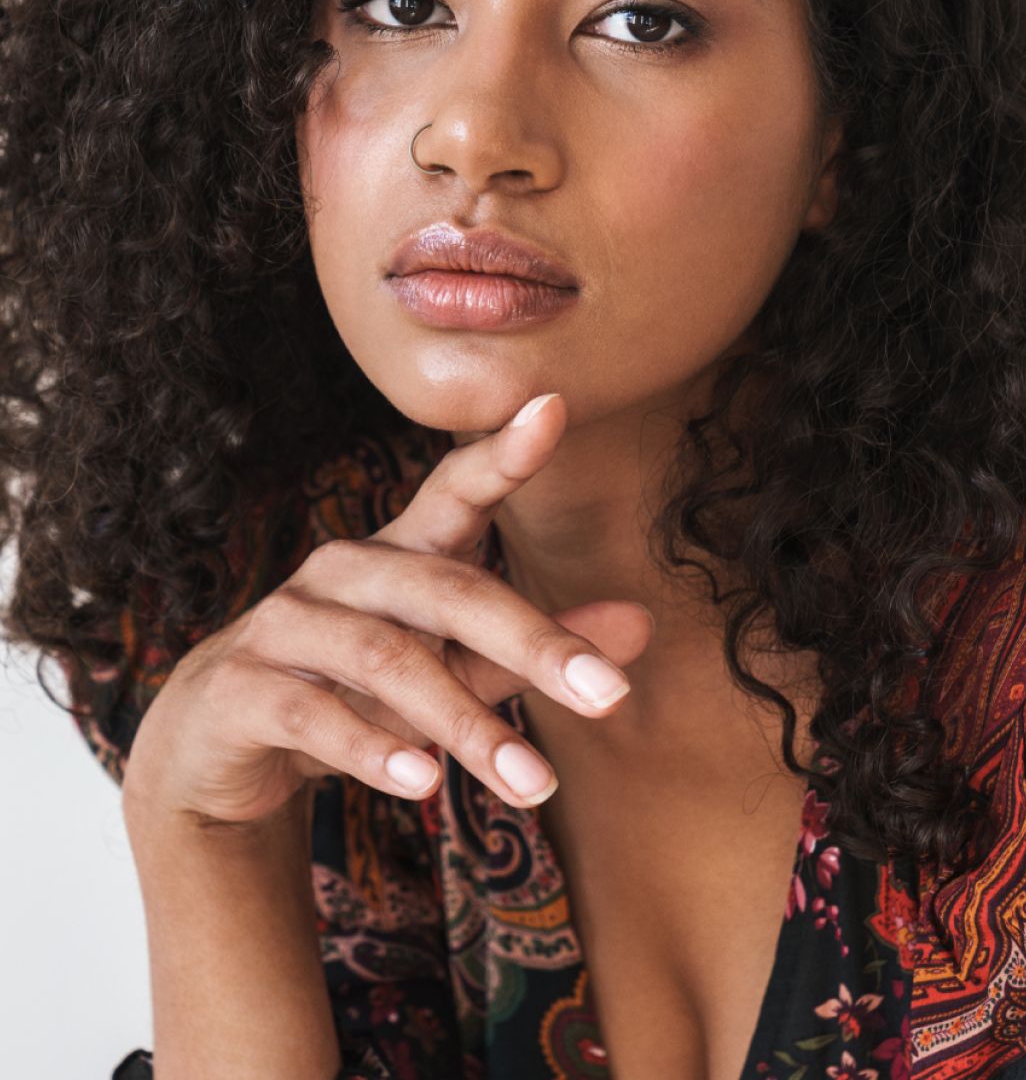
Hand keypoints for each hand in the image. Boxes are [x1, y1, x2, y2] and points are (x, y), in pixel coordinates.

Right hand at [121, 393, 655, 827]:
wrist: (216, 746)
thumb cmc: (353, 692)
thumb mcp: (447, 672)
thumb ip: (529, 652)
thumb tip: (643, 627)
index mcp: (399, 554)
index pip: (454, 492)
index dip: (501, 453)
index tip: (553, 407)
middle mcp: (344, 571)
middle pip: (448, 591)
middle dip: (534, 643)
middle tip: (611, 696)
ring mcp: (285, 622)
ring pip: (388, 658)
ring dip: (465, 724)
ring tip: (533, 784)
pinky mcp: (240, 684)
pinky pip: (310, 710)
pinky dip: (371, 747)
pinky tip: (423, 785)